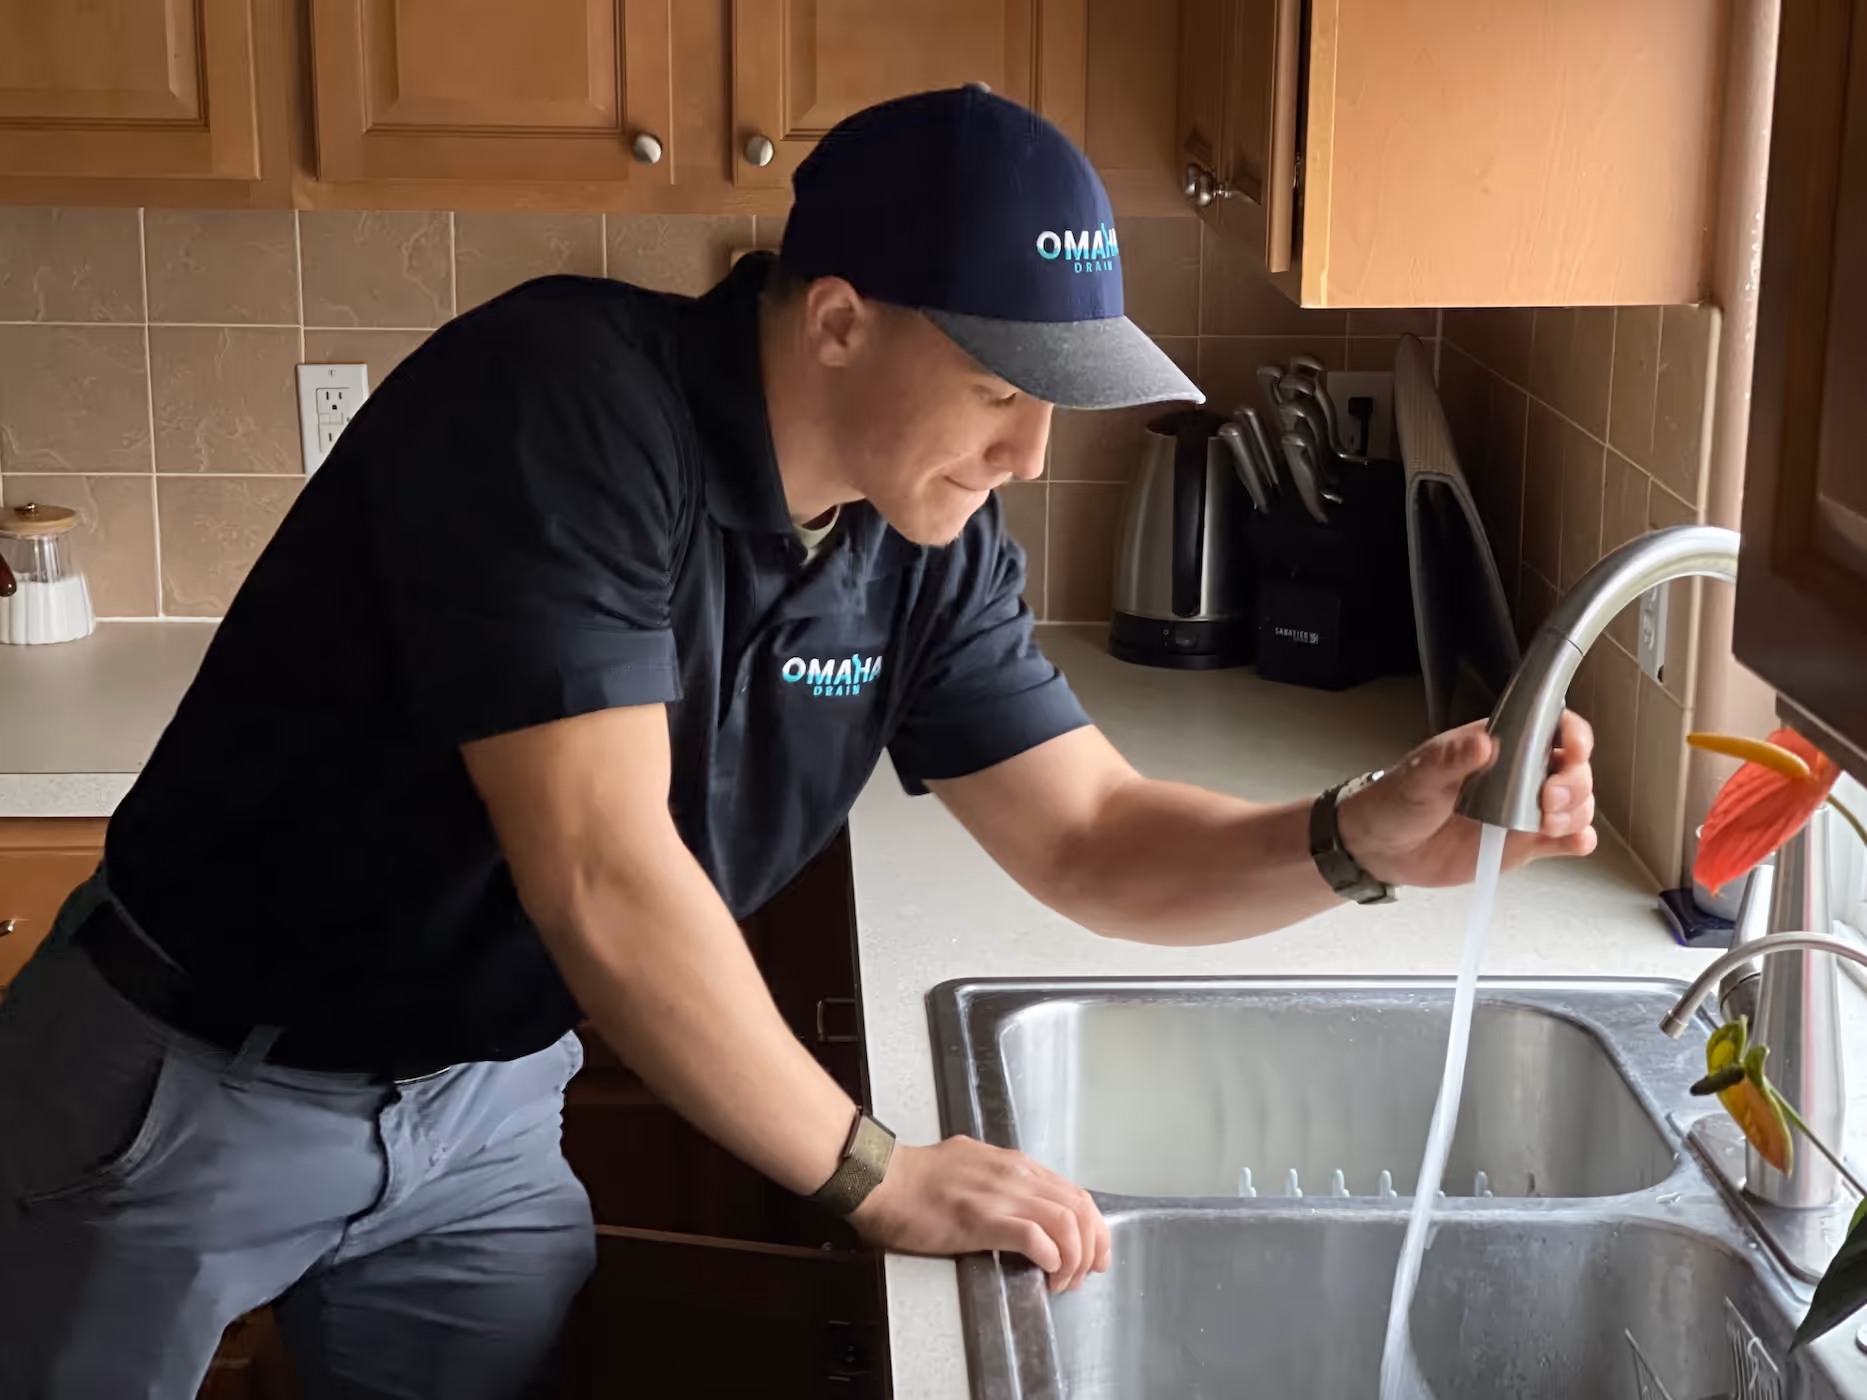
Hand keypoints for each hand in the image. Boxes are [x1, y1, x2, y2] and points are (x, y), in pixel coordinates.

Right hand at [849, 1135, 1109, 1291]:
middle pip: (1079, 1207)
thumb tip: (1022, 1208)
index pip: (1074, 1192)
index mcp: (1014, 1165)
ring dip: (1073, 1258)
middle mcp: (1015, 1175)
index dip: (1093, 1227)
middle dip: (1092, 1246)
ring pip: (1066, 1222)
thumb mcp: (973, 1166)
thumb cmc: (916, 1177)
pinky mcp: (981, 1219)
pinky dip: (1050, 1257)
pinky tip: (1045, 1271)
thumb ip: (1002, 1183)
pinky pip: (1034, 1237)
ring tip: (1062, 1281)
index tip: (1094, 1252)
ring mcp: (999, 1195)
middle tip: (1085, 1274)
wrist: (881, 1179)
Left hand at [1334, 711, 1596, 887]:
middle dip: (1574, 782)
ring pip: (1575, 804)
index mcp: (1498, 745)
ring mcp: (1523, 810)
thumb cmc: (1398, 800)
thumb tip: (1483, 744)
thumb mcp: (1421, 775)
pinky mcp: (1522, 844)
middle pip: (1572, 768)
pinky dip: (1578, 840)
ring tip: (1549, 823)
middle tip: (1549, 799)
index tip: (1572, 749)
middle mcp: (1519, 775)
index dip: (1572, 734)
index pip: (1550, 728)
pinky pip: (1563, 840)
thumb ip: (1451, 759)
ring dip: (1576, 812)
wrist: (1382, 847)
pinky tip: (1575, 842)